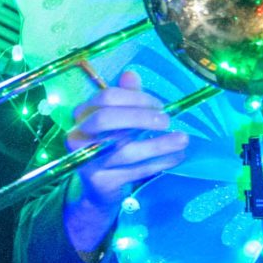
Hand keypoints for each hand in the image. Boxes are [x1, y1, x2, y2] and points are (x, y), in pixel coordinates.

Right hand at [64, 70, 189, 218]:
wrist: (98, 188)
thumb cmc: (111, 146)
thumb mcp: (118, 120)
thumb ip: (125, 98)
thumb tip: (131, 74)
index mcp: (83, 114)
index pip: (107, 98)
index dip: (136, 98)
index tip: (159, 105)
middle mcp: (79, 135)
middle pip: (106, 119)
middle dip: (140, 117)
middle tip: (166, 121)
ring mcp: (88, 160)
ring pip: (126, 150)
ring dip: (159, 144)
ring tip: (183, 140)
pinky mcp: (100, 181)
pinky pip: (136, 170)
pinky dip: (160, 163)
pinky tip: (177, 157)